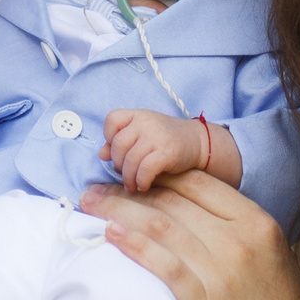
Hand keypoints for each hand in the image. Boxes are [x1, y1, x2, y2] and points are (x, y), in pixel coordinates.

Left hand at [79, 172, 299, 299]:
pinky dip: (134, 245)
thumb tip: (187, 205)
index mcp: (257, 223)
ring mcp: (222, 274)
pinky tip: (109, 235)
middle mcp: (239, 242)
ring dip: (118, 210)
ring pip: (161, 226)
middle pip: (172, 201)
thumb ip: (237, 226)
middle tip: (96, 188)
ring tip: (91, 204)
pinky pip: (163, 266)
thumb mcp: (272, 254)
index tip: (129, 175)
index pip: (197, 182)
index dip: (156, 174)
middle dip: (126, 189)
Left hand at [100, 109, 236, 191]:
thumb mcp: (142, 135)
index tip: (118, 151)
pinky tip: (143, 185)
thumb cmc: (165, 140)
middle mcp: (146, 122)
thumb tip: (101, 154)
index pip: (112, 120)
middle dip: (118, 164)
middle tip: (125, 174)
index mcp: (137, 114)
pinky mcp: (167, 152)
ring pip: (130, 160)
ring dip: (128, 177)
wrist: (198, 142)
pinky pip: (144, 169)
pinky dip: (141, 181)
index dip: (109, 137)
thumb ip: (120, 142)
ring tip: (132, 184)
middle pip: (118, 145)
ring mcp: (157, 136)